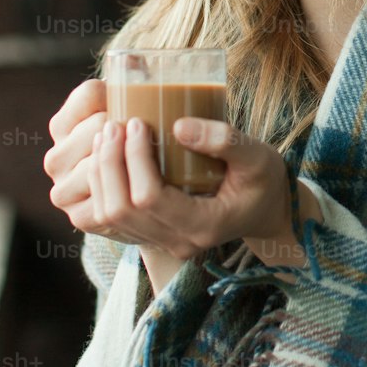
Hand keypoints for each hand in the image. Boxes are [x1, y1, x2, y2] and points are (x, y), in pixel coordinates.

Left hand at [44, 79, 320, 287]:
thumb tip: (178, 126)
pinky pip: (111, 221)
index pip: (150, 198)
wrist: (267, 211)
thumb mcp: (258, 156)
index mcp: (204, 226)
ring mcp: (162, 244)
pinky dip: (100, 189)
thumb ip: (225, 141)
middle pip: (121, 209)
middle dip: (110, 163)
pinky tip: (106, 159)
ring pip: (109, 217)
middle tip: (113, 125)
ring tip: (105, 137)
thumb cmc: (265, 181)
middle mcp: (178, 242)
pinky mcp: (152, 237)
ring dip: (100, 175)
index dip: (135, 159)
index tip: (137, 123)